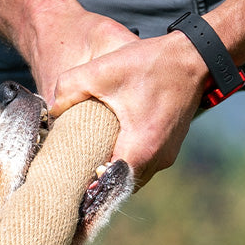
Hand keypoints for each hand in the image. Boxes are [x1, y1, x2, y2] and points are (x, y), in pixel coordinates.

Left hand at [48, 29, 208, 187]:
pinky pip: (142, 168)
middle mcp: (156, 160)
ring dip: (112, 176)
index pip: (107, 184)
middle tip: (73, 178)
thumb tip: (51, 109)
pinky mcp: (169, 151)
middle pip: (119, 187)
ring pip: (131, 180)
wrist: (194, 57)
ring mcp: (165, 157)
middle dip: (97, 185)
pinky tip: (109, 154)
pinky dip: (125, 166)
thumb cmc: (150, 64)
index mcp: (140, 148)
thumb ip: (70, 87)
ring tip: (88, 168)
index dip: (86, 186)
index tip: (67, 183)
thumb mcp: (103, 70)